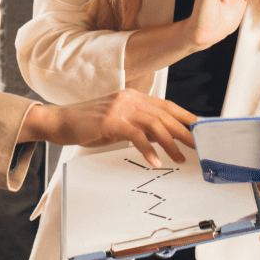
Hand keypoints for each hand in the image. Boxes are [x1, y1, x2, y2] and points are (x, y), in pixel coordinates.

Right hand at [21, 90, 196, 168]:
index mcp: (133, 96)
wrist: (59, 121)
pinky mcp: (110, 121)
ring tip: (180, 158)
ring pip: (154, 125)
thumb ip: (138, 125)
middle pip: (164, 115)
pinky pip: (136, 136)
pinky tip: (156, 162)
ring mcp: (120, 108)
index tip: (200, 128)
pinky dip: (148, 150)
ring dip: (170, 143)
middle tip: (199, 146)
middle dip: (184, 131)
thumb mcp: (118, 122)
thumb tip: (162, 136)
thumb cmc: (88, 124)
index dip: (185, 116)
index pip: (166, 105)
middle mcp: (130, 99)